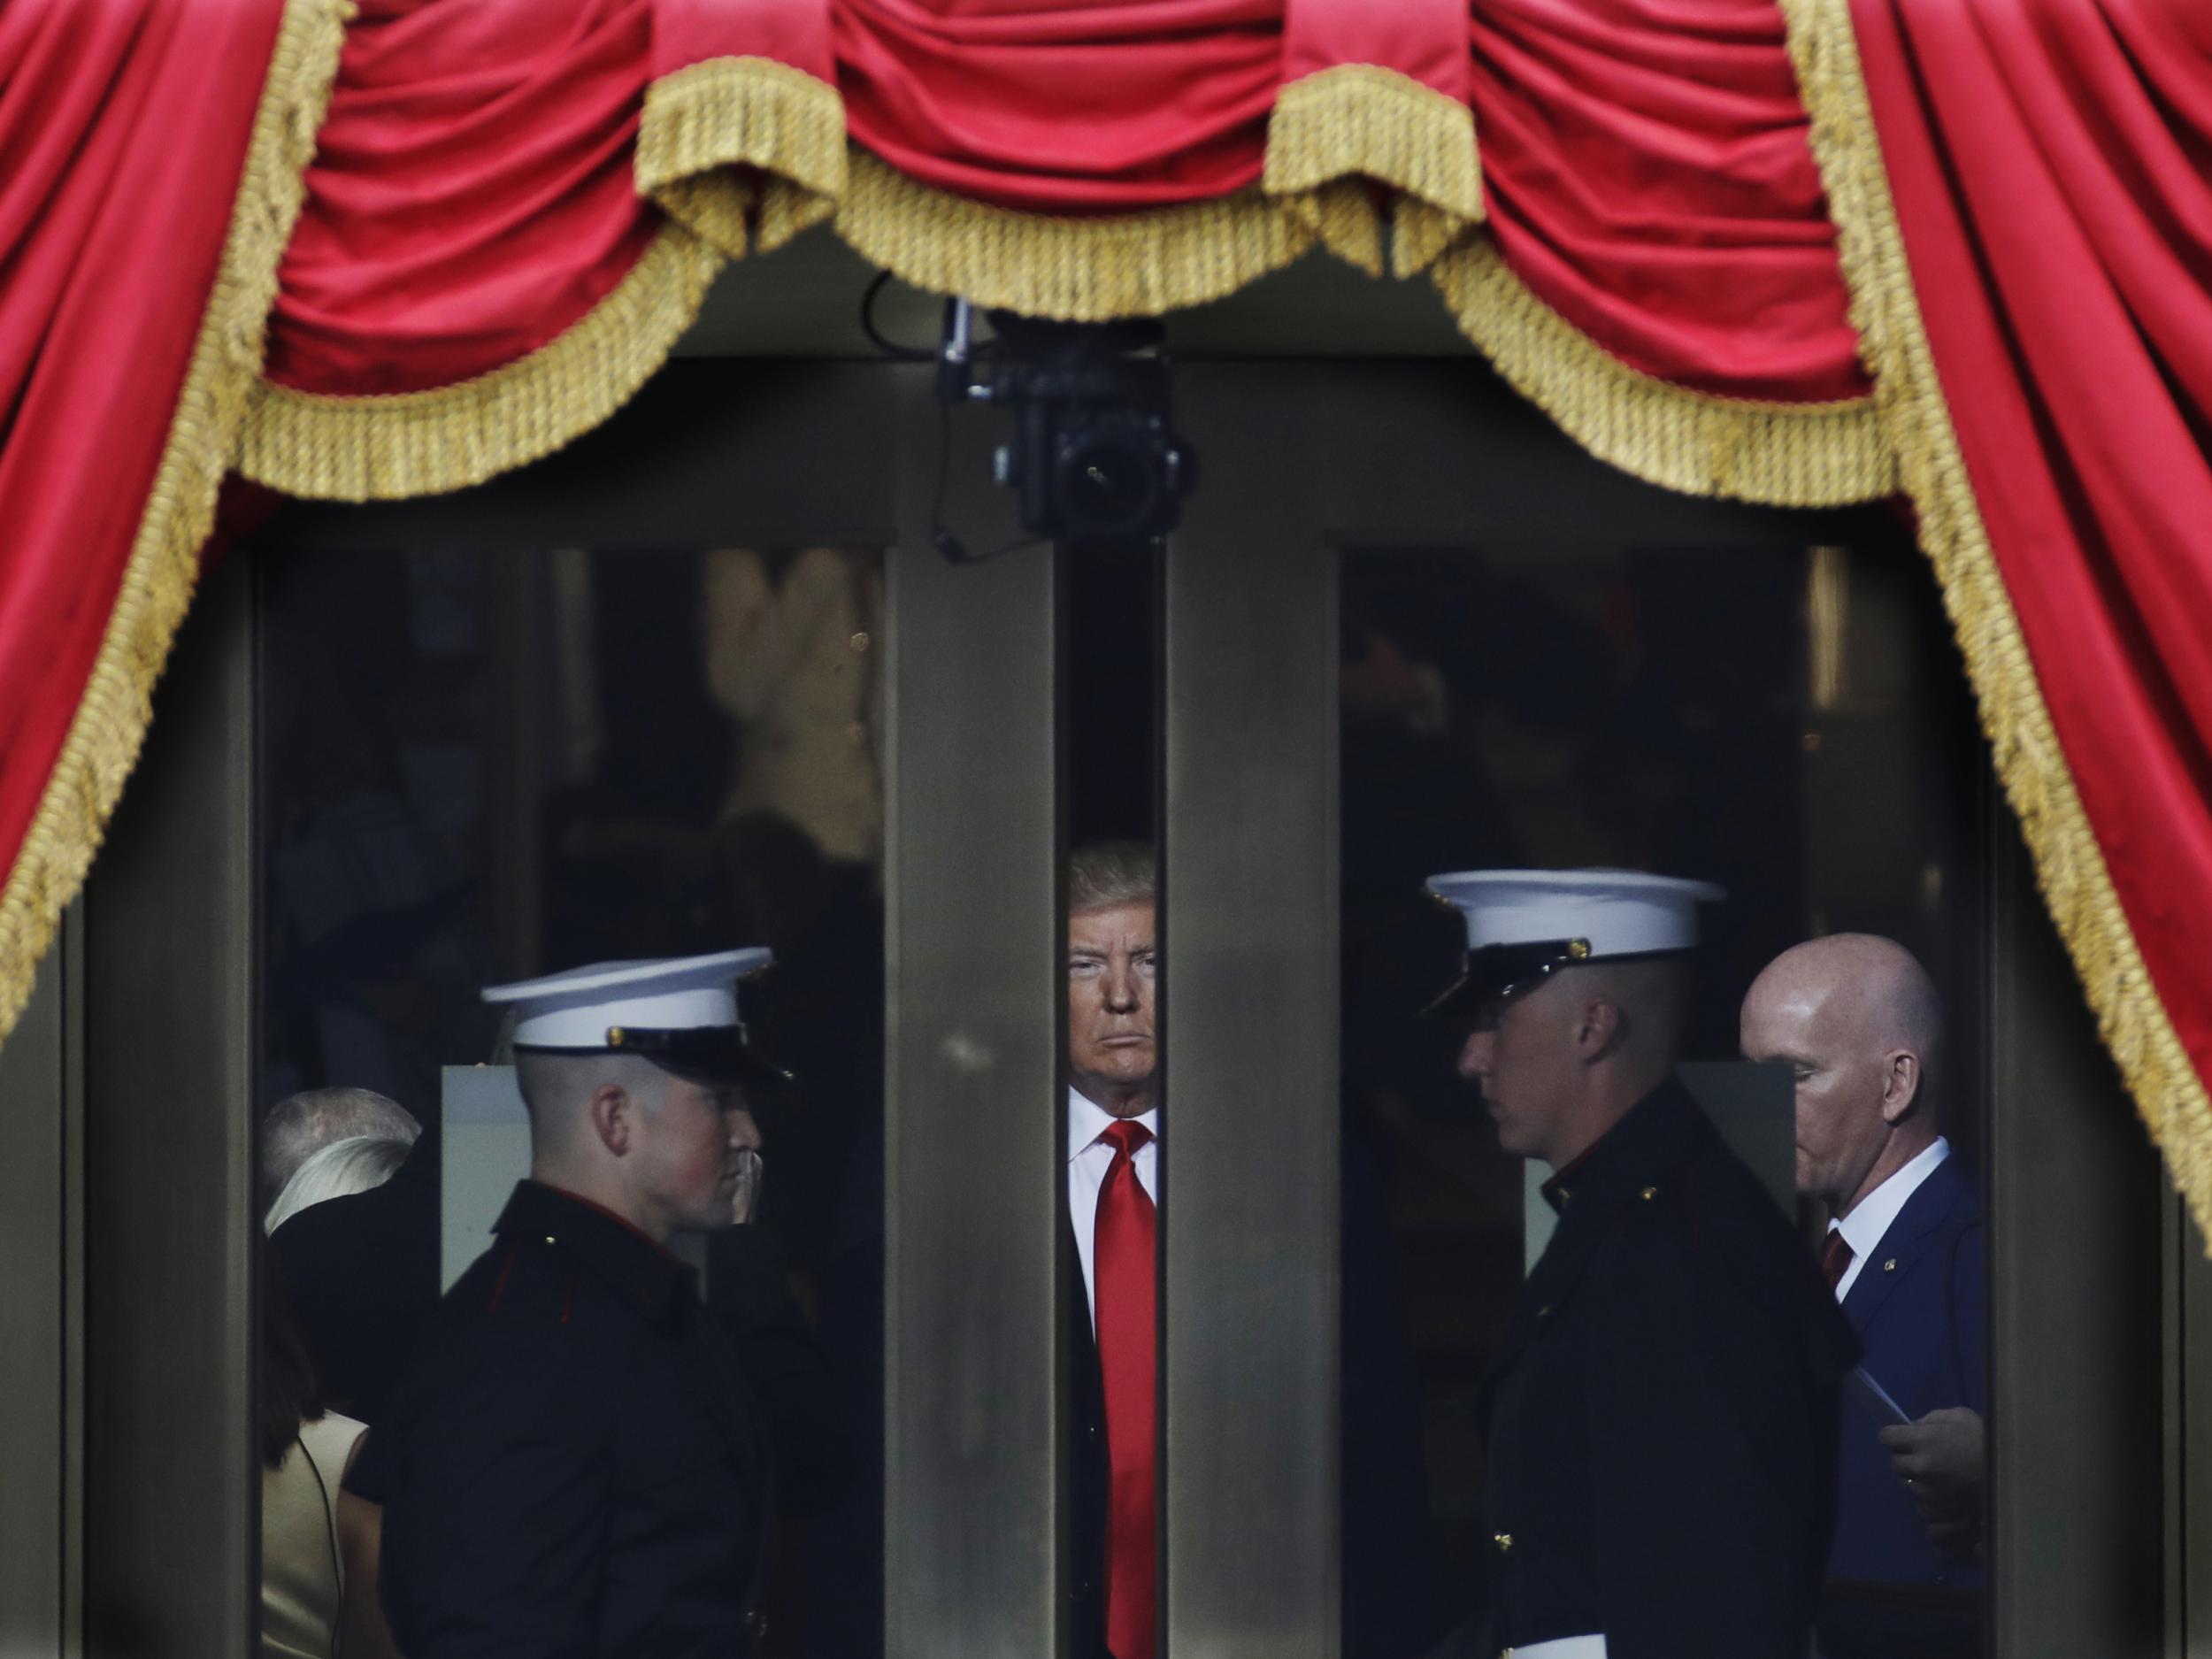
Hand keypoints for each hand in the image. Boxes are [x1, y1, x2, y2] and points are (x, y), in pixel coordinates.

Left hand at [1878, 1407, 1984, 1559]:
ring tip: (1938, 1476)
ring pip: (1908, 1485)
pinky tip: (1944, 1493)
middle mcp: (1920, 1467)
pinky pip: (1922, 1505)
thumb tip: (1914, 1427)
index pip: (1886, 1437)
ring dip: (1918, 1480)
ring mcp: (1928, 1492)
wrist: (2013, 1478)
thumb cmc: (1986, 1442)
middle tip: (1922, 1456)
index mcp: (1923, 1441)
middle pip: (1895, 1463)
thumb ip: (1932, 1420)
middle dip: (1905, 1458)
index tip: (1901, 1437)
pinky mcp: (1938, 1511)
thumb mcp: (1959, 1417)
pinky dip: (1929, 1499)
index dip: (1894, 1436)